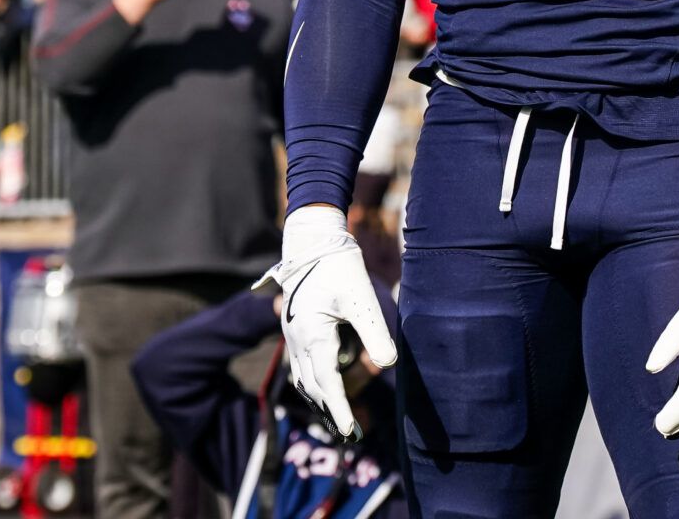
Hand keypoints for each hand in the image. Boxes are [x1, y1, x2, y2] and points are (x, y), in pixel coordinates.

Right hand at [256, 205, 398, 441]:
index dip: (340, 409)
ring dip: (319, 400)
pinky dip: (312, 383)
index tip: (353, 432)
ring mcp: (291, 336)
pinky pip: (299, 366)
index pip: (326, 383)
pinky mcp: (293, 329)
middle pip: (312, 387)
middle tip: (351, 435)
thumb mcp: (362, 299)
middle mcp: (296, 341)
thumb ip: (374, 333)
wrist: (313, 242)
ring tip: (339, 419)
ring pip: (303, 379)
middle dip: (331, 412)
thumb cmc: (339, 268)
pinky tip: (325, 387)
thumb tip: (388, 365)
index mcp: (312, 336)